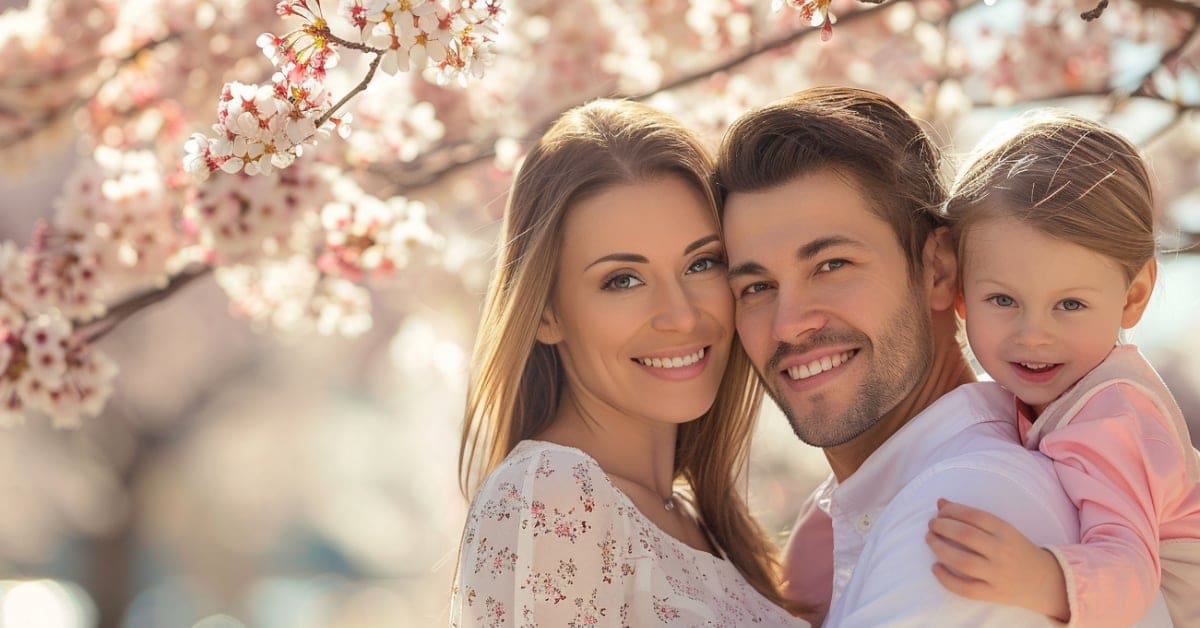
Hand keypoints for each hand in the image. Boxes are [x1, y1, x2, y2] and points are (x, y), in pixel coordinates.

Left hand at [925, 498, 1069, 620]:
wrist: (1046, 581)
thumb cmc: (1017, 550)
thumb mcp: (1001, 529)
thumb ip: (972, 517)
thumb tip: (940, 502)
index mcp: (1006, 531)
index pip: (974, 516)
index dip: (952, 511)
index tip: (940, 511)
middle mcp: (1002, 551)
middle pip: (966, 535)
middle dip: (942, 527)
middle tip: (931, 524)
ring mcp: (998, 574)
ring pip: (963, 561)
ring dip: (939, 548)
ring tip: (930, 539)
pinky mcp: (994, 593)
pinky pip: (965, 588)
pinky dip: (946, 578)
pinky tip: (935, 567)